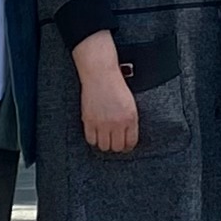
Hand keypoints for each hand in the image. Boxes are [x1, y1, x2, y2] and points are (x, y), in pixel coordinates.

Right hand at [75, 31, 139, 153]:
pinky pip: (91, 139)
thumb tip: (126, 135)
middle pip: (117, 147)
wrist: (100, 74)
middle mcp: (118, 122)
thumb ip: (129, 120)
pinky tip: (95, 134)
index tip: (125, 146)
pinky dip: (93, 139)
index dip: (128, 147)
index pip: (131, 142)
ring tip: (104, 138)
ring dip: (105, 144)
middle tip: (114, 142)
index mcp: (131, 118)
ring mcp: (103, 123)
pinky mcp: (89, 121)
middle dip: (116, 146)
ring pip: (104, 146)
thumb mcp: (130, 103)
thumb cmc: (115, 85)